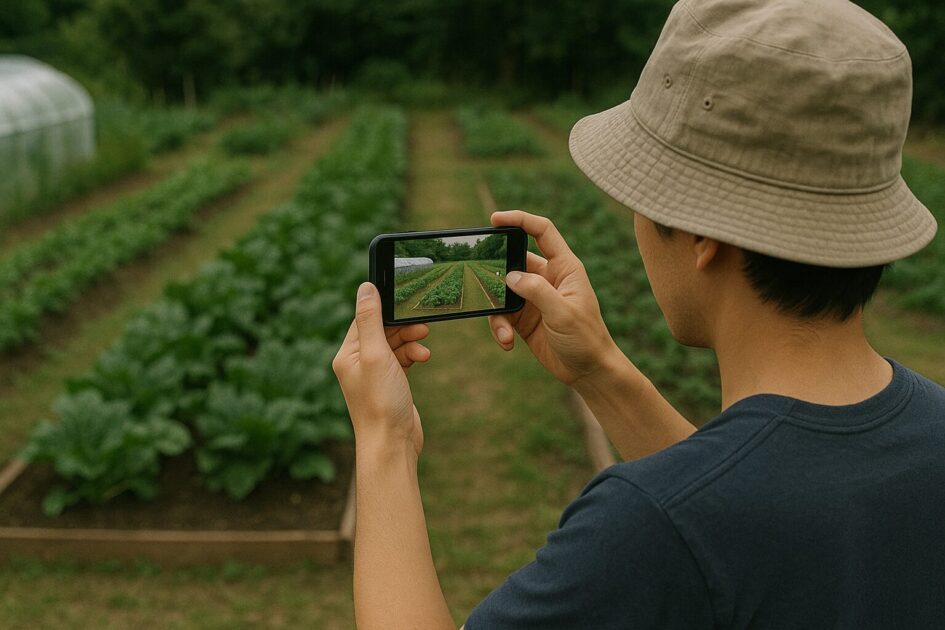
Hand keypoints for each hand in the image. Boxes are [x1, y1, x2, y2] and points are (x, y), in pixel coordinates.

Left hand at [332, 283, 430, 456]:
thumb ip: (371, 319)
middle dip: (403, 327)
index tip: (405, 301)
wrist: (392, 443)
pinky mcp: (392, 383)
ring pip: (396, 344)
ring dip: (411, 341)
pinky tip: (423, 358)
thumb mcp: (376, 355)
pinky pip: (403, 359)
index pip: (364, 319)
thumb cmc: (380, 402)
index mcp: (347, 354)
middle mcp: (358, 363)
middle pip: (382, 330)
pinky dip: (414, 355)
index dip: (385, 308)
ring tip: (424, 345)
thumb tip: (366, 287)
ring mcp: (375, 374)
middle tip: (422, 325)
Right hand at [488, 210, 618, 386]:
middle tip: (480, 276)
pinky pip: (502, 314)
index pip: (542, 232)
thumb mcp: (563, 313)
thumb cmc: (586, 338)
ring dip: (498, 311)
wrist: (588, 371)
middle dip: (496, 269)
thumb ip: (537, 291)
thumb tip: (509, 275)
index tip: (496, 219)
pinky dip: (499, 328)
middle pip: (514, 260)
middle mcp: (547, 278)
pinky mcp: (524, 318)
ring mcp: (534, 298)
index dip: (520, 220)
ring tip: (505, 332)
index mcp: (564, 268)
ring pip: (503, 290)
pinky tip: (507, 343)